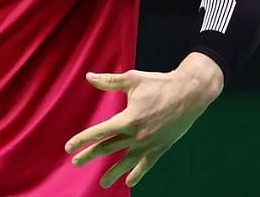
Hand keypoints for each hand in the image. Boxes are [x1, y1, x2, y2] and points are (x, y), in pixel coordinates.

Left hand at [65, 56, 222, 187]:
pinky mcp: (162, 147)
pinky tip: (129, 182)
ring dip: (113, 172)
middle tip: (75, 163)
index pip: (99, 132)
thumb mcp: (132, 79)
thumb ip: (109, 81)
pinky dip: (138, 173)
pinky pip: (147, 164)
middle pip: (108, 148)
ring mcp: (150, 143)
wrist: (191, 93)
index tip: (68, 147)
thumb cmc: (160, 83)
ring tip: (103, 183)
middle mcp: (137, 135)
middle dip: (90, 155)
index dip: (82, 140)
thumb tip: (88, 76)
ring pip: (127, 161)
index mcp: (127, 119)